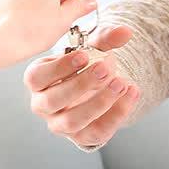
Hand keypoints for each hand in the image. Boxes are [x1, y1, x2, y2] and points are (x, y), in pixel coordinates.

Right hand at [23, 24, 139, 147]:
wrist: (98, 88)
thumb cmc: (86, 66)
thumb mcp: (92, 49)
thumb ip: (106, 39)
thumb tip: (125, 32)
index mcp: (38, 80)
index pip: (37, 77)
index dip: (59, 67)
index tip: (84, 56)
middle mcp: (43, 104)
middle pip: (52, 100)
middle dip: (80, 84)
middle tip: (104, 69)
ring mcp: (60, 124)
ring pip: (72, 121)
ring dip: (99, 103)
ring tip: (121, 84)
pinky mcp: (82, 137)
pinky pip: (97, 132)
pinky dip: (117, 113)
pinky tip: (131, 93)